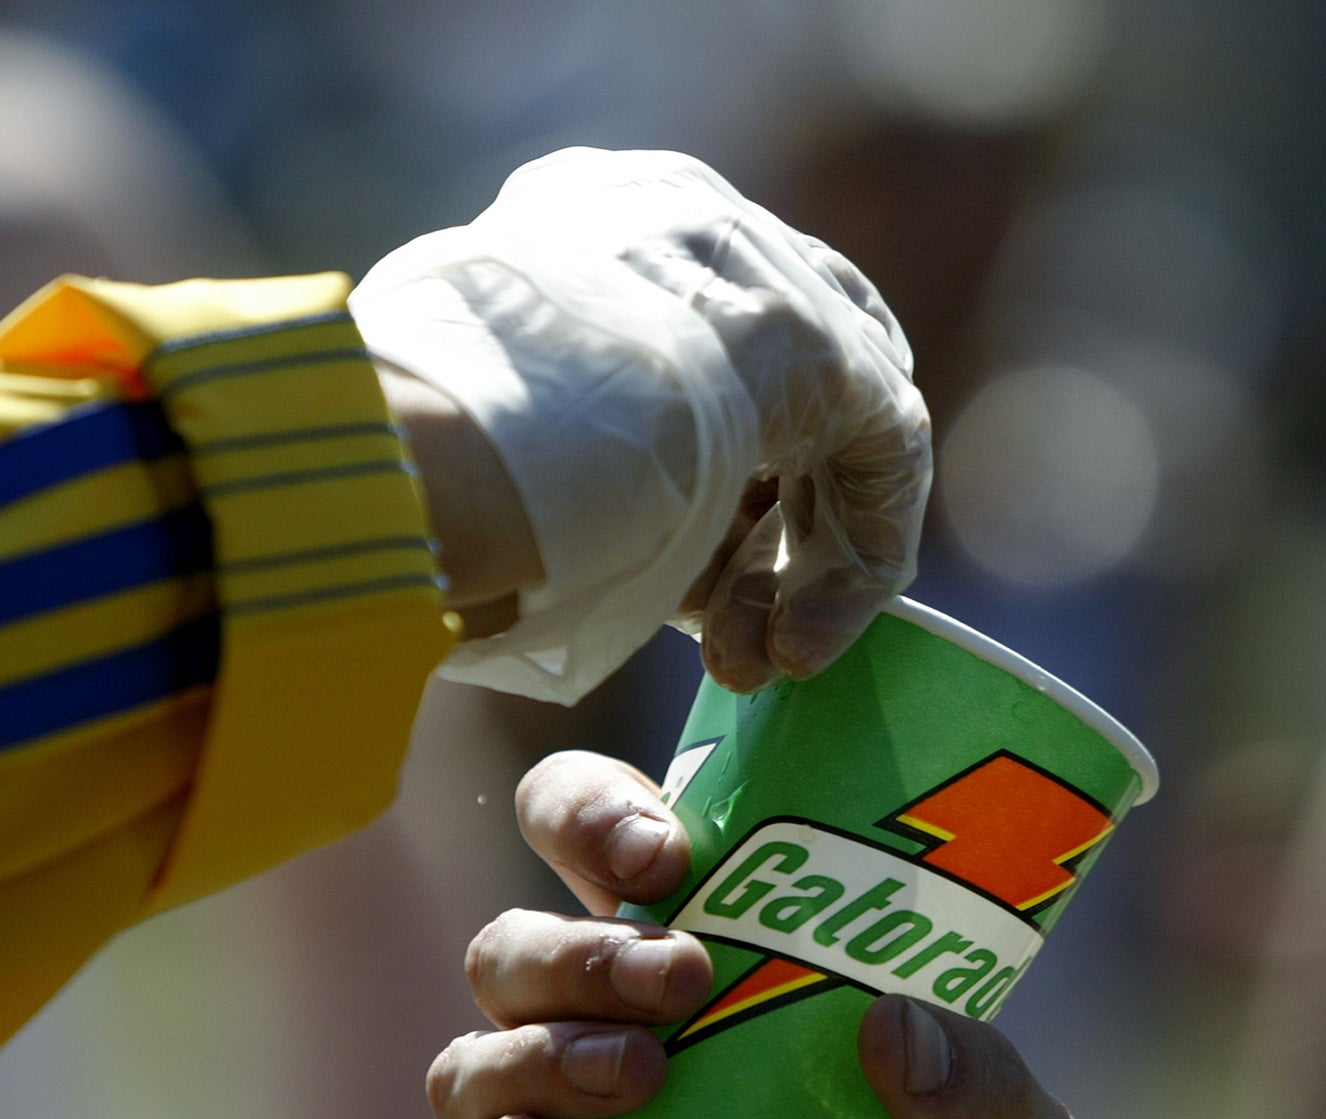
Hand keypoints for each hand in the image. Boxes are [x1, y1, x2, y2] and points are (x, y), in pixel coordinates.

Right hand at [351, 147, 930, 704]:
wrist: (421, 460)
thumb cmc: (415, 485)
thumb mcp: (487, 445)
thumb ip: (564, 446)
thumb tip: (585, 510)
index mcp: (597, 226)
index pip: (709, 348)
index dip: (713, 485)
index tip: (687, 586)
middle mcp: (685, 224)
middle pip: (788, 388)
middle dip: (761, 534)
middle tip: (728, 638)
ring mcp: (754, 269)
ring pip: (836, 430)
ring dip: (797, 571)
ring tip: (750, 661)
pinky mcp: (816, 346)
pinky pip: (883, 454)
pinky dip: (854, 563)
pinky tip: (799, 646)